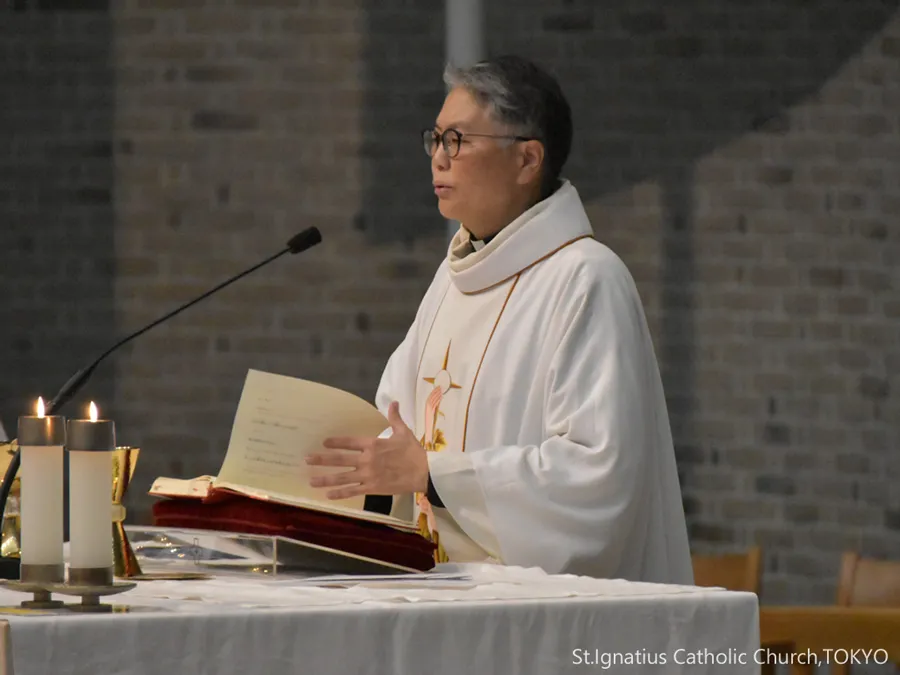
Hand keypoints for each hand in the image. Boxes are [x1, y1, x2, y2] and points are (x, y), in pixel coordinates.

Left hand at [305, 401, 428, 499]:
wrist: (424, 472)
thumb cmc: (413, 452)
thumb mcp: (404, 432)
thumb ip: (395, 418)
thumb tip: (393, 402)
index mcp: (373, 444)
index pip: (350, 442)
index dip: (335, 442)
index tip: (324, 442)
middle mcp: (367, 460)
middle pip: (340, 460)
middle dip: (322, 460)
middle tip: (307, 459)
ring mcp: (368, 475)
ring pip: (342, 477)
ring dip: (325, 479)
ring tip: (311, 480)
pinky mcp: (372, 488)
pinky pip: (353, 491)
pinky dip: (340, 493)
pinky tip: (328, 495)